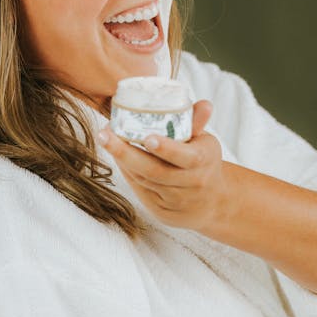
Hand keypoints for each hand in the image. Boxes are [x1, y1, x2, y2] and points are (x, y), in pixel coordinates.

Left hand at [97, 100, 223, 231]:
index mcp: (203, 163)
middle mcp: (191, 184)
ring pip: (144, 180)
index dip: (166, 148)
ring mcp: (175, 201)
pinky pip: (140, 190)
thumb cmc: (204, 163)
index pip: (185, 157)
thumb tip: (204, 104)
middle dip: (127, 153)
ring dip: (122, 160)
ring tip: (106, 139)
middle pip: (155, 171)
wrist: (211, 202)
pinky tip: (117, 157)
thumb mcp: (205, 142)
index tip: (148, 138)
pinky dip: (127, 172)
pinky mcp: (161, 211)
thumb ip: (197, 123)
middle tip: (105, 135)